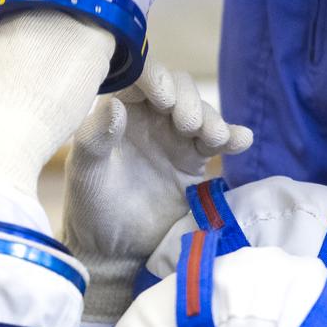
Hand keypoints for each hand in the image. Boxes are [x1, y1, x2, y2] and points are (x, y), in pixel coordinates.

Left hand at [61, 55, 252, 322]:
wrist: (112, 248)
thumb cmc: (90, 206)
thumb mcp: (85, 172)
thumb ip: (95, 138)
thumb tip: (115, 106)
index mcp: (118, 111)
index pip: (139, 78)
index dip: (154, 79)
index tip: (163, 98)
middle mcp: (148, 117)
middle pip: (178, 88)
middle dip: (187, 100)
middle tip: (186, 124)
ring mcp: (173, 137)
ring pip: (201, 111)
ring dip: (211, 118)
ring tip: (213, 139)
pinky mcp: (194, 160)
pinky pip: (219, 140)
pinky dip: (234, 136)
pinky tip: (241, 141)